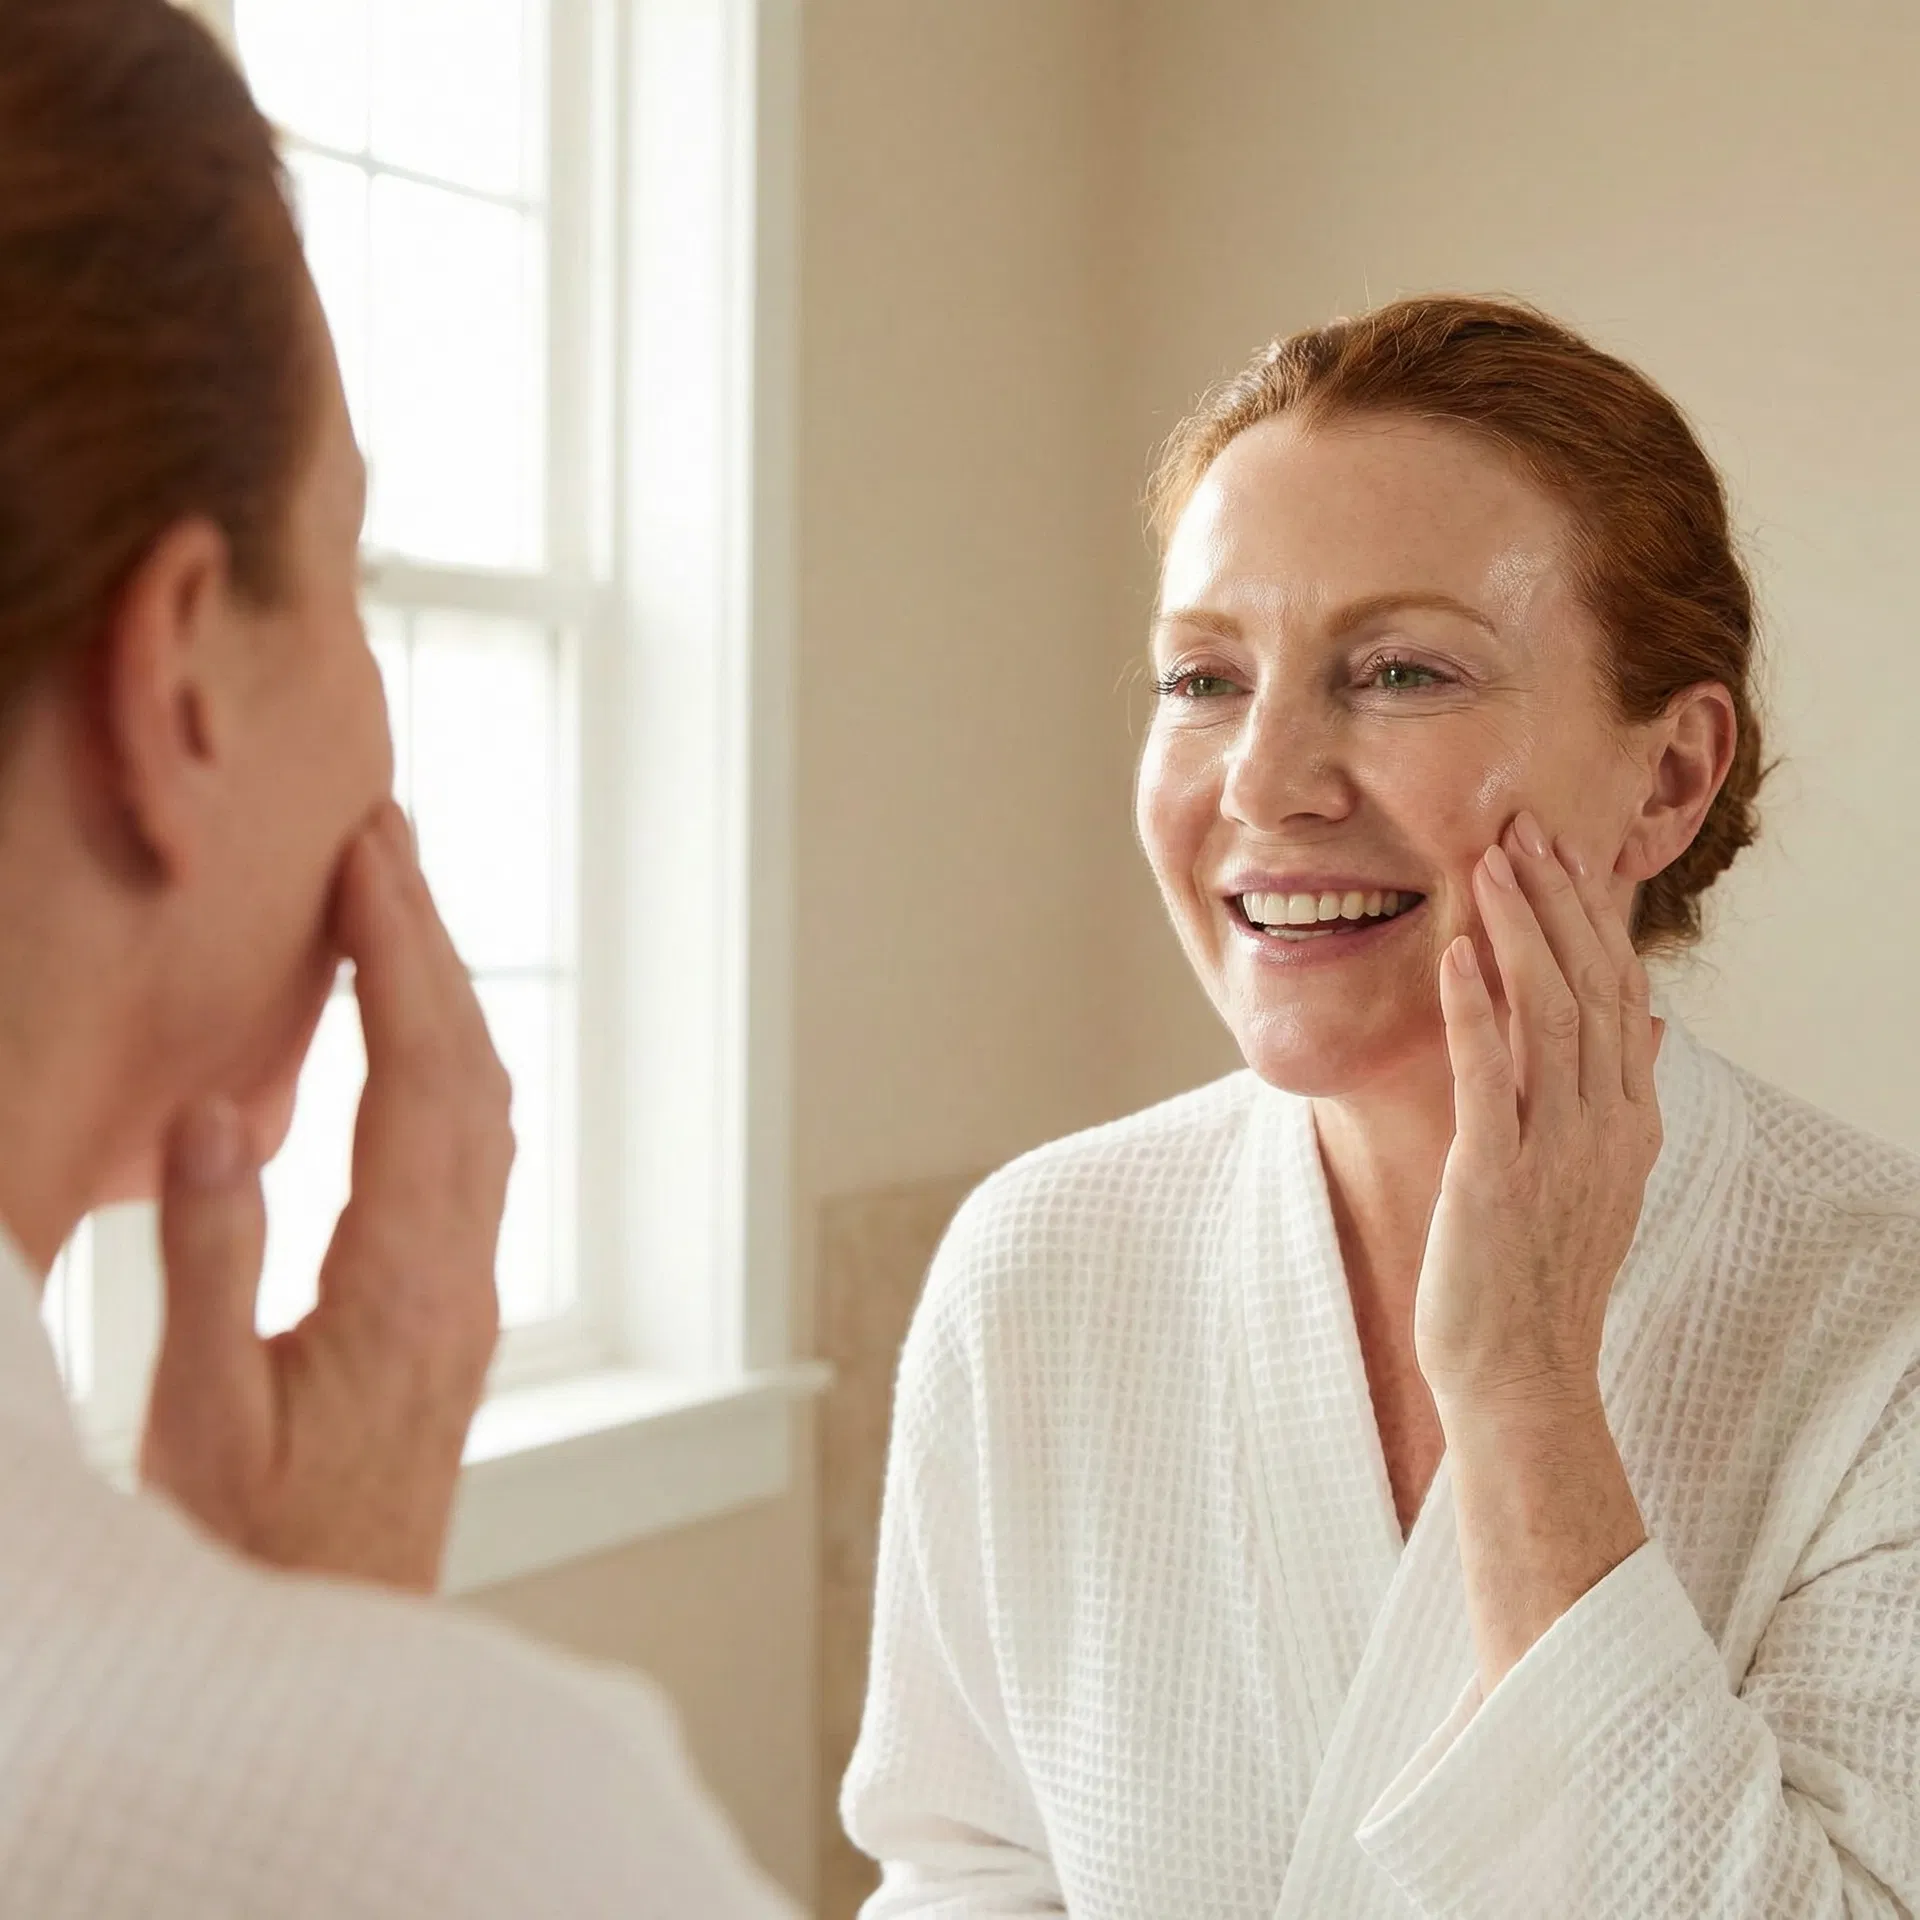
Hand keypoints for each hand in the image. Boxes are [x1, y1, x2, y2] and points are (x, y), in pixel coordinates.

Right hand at [140, 802, 512, 1591]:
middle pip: (469, 1069)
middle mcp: (460, 1271)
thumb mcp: (200, 1418)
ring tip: (403, 902)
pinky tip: (420, 1039)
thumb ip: (211, 1262)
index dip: (398, 955)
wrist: (342, 1643)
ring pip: (485, 1106)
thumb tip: (217, 1115)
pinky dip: (449, 1062)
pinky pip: (475, 1152)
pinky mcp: (456, 1308)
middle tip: (391, 831)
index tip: (369, 855)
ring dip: (449, 994)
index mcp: (401, 1285)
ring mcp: (470, 1289)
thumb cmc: (258, 1552)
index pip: (417, 1079)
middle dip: (433, 940)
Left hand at [1413, 810, 1664, 1416]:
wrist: (1523, 1377)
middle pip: (1590, 987)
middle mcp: (1603, 1126)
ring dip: (1520, 931)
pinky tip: (1457, 954)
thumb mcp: (1596, 1178)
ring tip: (1492, 863)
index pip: (1619, 994)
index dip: (1592, 919)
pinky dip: (1476, 1009)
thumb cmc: (1540, 1277)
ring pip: (1549, 1015)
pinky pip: (1490, 1076)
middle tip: (1525, 829)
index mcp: (1627, 1122)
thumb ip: (1613, 1096)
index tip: (1564, 855)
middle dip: (1558, 901)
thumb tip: (1639, 1023)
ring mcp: (1555, 1151)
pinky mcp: (1495, 1177)